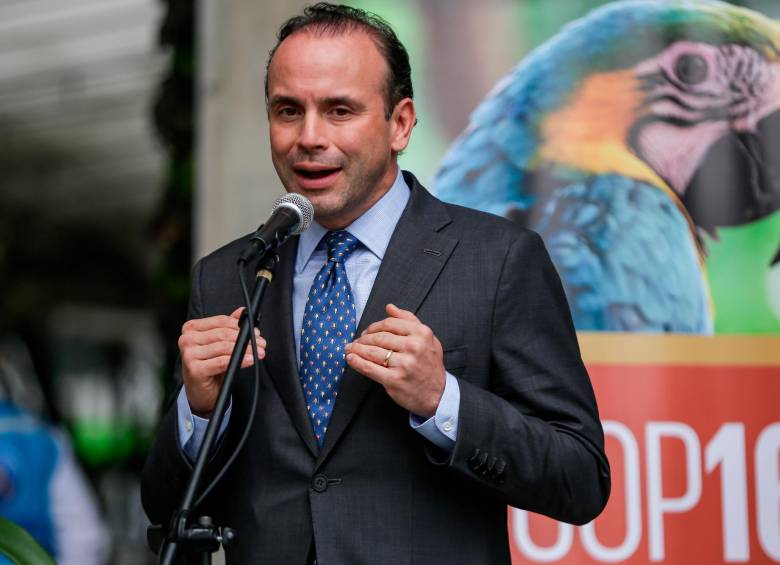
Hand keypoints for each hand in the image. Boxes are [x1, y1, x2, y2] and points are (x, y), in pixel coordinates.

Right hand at [178, 307, 265, 416]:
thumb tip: (242, 312)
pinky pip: (223, 362)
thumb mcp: (219, 343)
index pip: (221, 321)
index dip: (241, 326)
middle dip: (246, 338)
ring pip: (224, 347)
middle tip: (261, 343)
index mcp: (191, 328)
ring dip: (246, 349)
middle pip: (223, 334)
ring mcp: (189, 354)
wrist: (200, 391)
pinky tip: (249, 360)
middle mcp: (187, 339)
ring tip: (258, 353)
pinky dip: (239, 360)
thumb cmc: (209, 366)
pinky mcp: (194, 369)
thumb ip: (229, 326)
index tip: (256, 332)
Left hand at [345, 303, 444, 417]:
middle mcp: (414, 347)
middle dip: (363, 338)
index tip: (367, 331)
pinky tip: (350, 359)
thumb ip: (409, 320)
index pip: (389, 323)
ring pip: (372, 352)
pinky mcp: (394, 380)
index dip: (374, 326)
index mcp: (421, 333)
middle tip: (356, 341)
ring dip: (357, 349)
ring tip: (350, 349)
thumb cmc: (429, 364)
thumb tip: (389, 307)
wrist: (438, 394)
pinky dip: (357, 362)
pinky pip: (370, 368)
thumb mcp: (427, 338)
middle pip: (379, 337)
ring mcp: (404, 364)